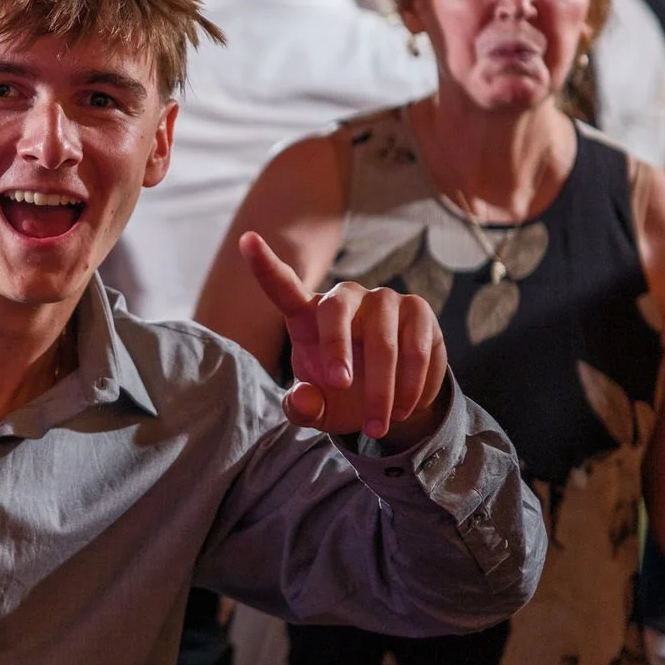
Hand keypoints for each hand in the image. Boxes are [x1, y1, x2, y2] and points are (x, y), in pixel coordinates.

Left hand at [241, 231, 448, 442]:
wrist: (393, 402)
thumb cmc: (343, 398)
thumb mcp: (318, 411)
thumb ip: (302, 407)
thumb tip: (303, 399)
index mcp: (307, 316)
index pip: (283, 287)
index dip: (264, 264)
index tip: (247, 240)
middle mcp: (344, 298)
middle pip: (334, 309)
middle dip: (336, 348)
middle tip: (339, 387)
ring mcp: (383, 300)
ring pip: (382, 339)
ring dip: (381, 389)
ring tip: (377, 425)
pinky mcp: (418, 311)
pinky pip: (416, 347)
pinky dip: (410, 385)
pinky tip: (403, 408)